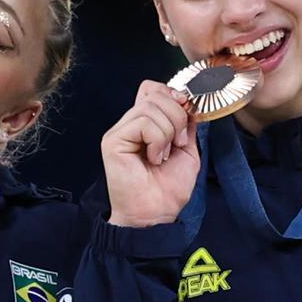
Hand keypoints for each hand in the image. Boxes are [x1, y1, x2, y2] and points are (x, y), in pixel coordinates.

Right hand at [102, 81, 198, 227]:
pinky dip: (158, 141)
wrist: (156, 213)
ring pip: (151, 107)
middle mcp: (129, 123)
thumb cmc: (168, 188)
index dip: (172, 94)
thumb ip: (187, 124)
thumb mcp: (188, 150)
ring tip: (163, 156)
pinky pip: (144, 124)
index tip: (187, 113)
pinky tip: (154, 159)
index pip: (152, 88)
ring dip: (169, 132)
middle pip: (156, 94)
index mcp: (144, 123)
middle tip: (178, 144)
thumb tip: (188, 102)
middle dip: (178, 117)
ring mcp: (119, 131)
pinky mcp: (113, 141)